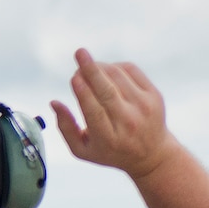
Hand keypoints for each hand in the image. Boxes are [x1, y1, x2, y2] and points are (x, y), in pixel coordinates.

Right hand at [51, 49, 180, 179]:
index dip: (83, 93)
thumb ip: (65, 127)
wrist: (151, 154)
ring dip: (100, 67)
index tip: (74, 77)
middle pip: (108, 91)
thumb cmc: (110, 150)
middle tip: (80, 53)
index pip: (94, 112)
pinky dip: (115, 66)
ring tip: (88, 67)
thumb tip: (54, 103)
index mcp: (108, 138)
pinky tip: (105, 70)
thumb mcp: (82, 150)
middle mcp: (128, 122)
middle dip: (92, 70)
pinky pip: (131, 71)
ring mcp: (144, 107)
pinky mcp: (154, 95)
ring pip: (118, 77)